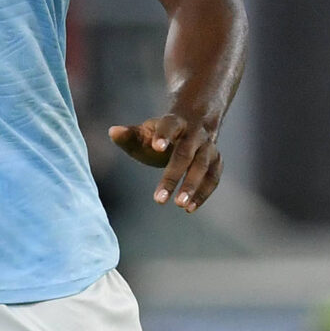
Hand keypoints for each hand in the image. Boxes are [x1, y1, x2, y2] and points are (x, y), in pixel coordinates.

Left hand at [108, 109, 223, 212]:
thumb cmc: (161, 135)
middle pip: (185, 153)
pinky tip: (190, 208)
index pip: (170, 125)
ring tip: (180, 205)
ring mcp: (209, 147)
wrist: (193, 126)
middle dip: (173, 175)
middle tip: (160, 199)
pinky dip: (204, 193)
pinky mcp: (216, 161)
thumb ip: (129, 135)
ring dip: (193, 186)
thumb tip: (113, 132)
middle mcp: (195, 133)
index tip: (156, 147)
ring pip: (203, 166)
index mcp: (176, 121)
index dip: (164, 135)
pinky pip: (213, 178)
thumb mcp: (144, 132)